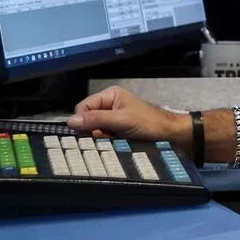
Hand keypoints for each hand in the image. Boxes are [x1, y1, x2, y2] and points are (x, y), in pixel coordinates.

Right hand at [68, 86, 189, 148]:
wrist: (169, 135)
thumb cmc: (148, 123)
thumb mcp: (121, 120)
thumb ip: (96, 119)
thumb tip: (70, 121)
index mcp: (110, 96)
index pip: (83, 107)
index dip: (83, 120)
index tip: (92, 131)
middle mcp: (109, 106)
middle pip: (87, 120)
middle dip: (93, 131)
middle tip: (107, 136)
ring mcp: (112, 119)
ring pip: (93, 131)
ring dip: (101, 138)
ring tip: (115, 140)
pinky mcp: (116, 131)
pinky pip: (102, 138)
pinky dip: (107, 142)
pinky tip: (116, 144)